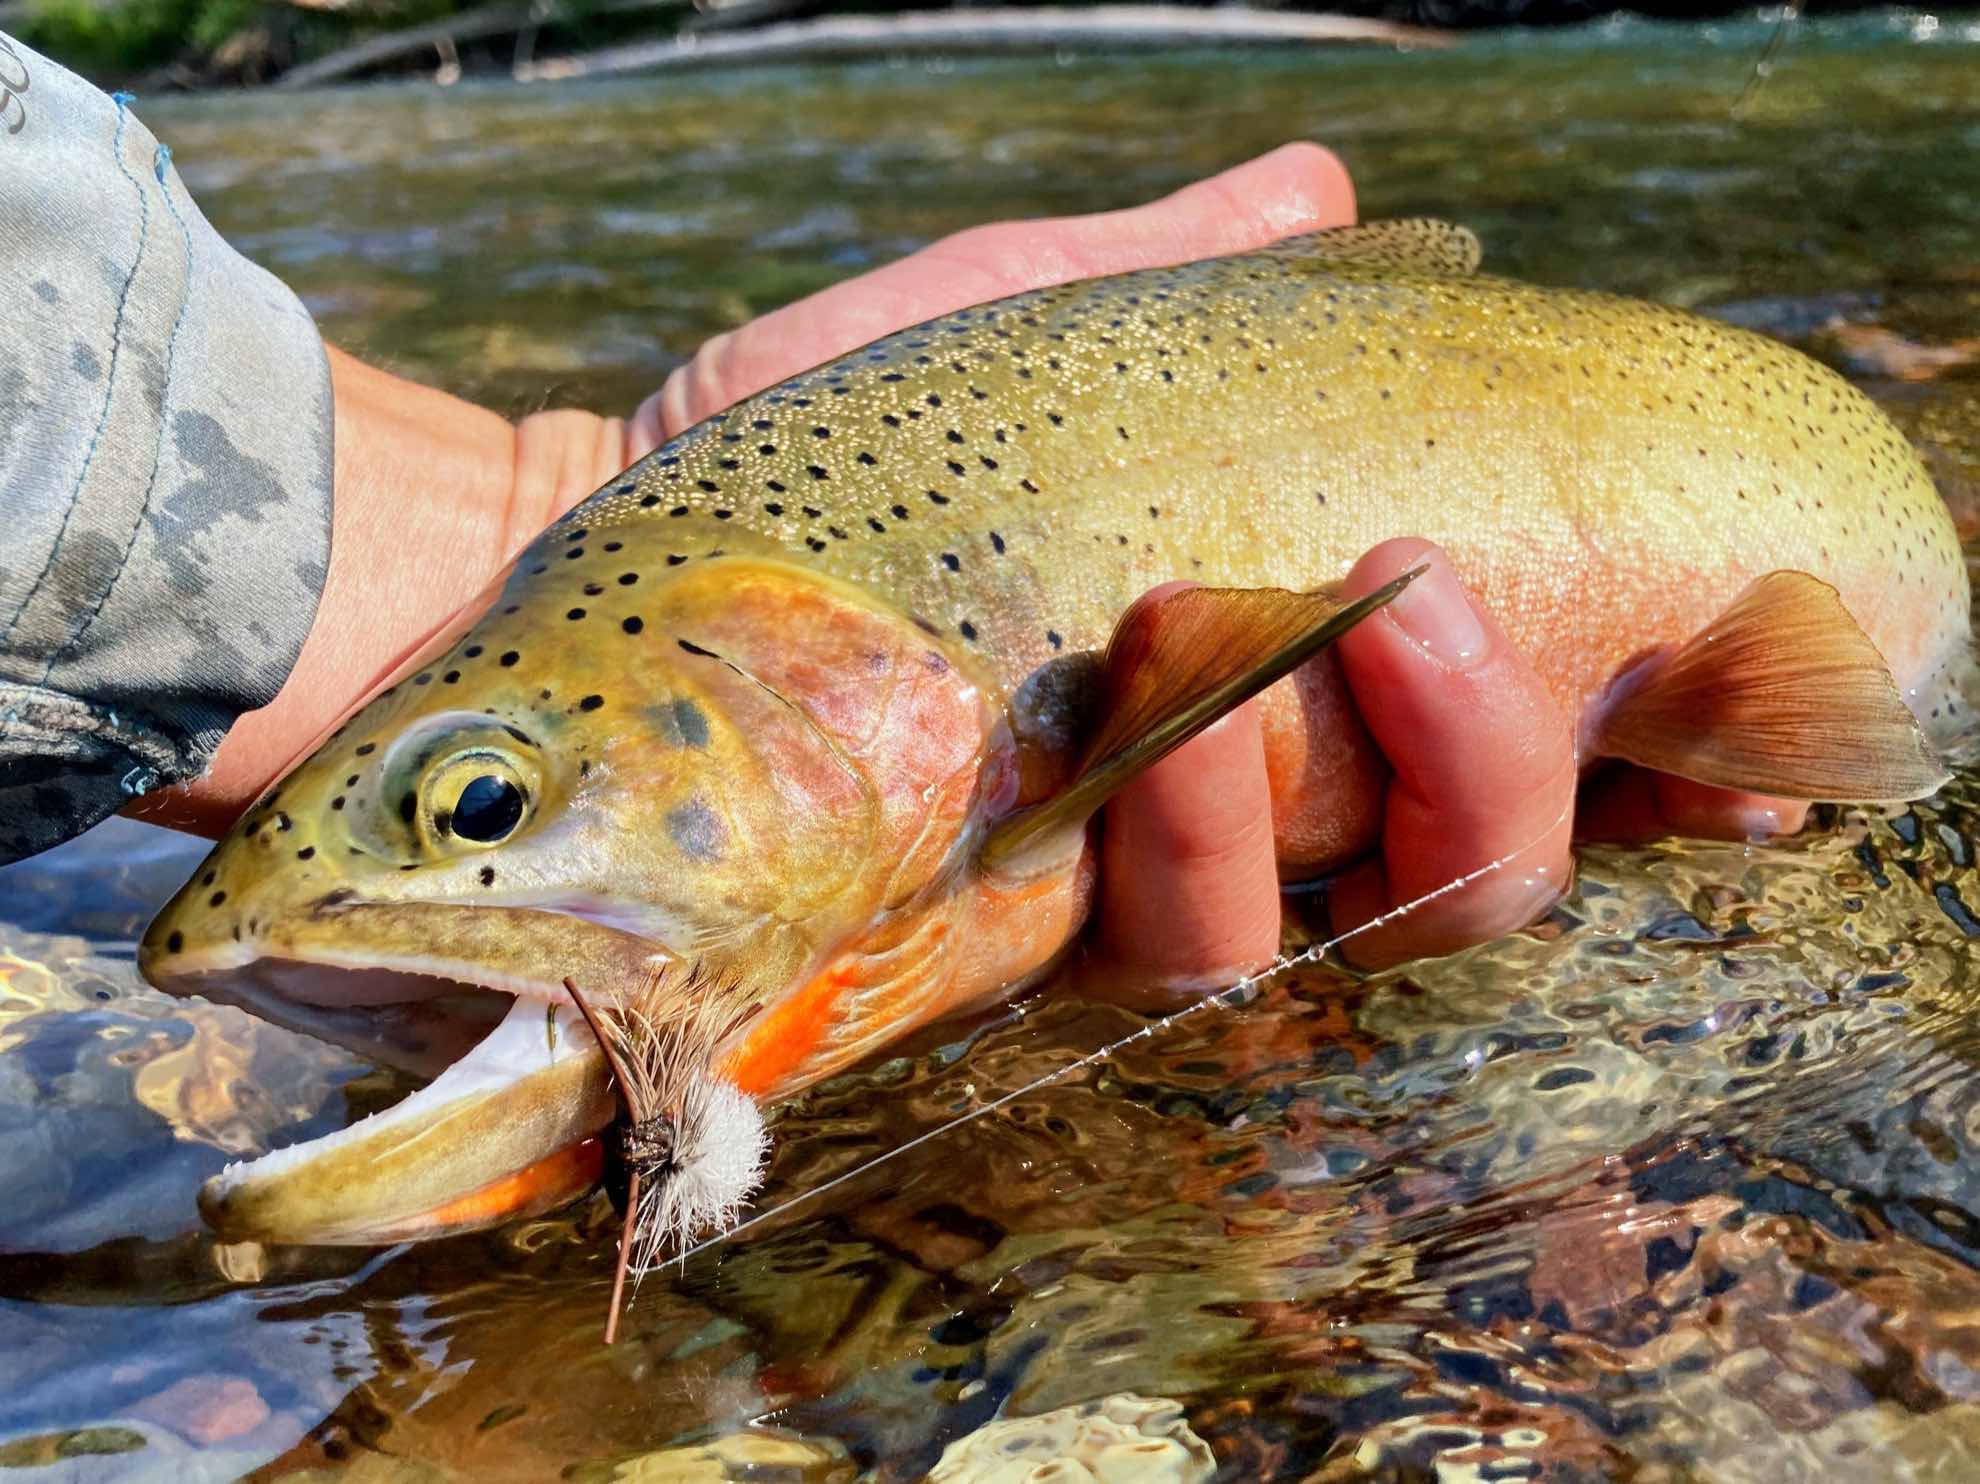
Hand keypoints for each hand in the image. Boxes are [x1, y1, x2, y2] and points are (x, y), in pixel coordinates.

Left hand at [636, 142, 1804, 980]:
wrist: (624, 551)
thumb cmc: (825, 439)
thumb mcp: (1008, 325)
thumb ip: (1183, 278)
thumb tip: (1330, 194)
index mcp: (1285, 670)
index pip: (1506, 736)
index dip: (1655, 753)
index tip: (1754, 738)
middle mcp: (1244, 802)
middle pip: (1478, 860)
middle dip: (1506, 741)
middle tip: (1429, 577)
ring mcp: (1140, 885)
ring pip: (1355, 909)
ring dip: (1353, 767)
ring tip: (1265, 606)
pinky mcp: (1029, 938)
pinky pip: (1182, 939)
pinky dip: (1199, 829)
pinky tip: (1156, 710)